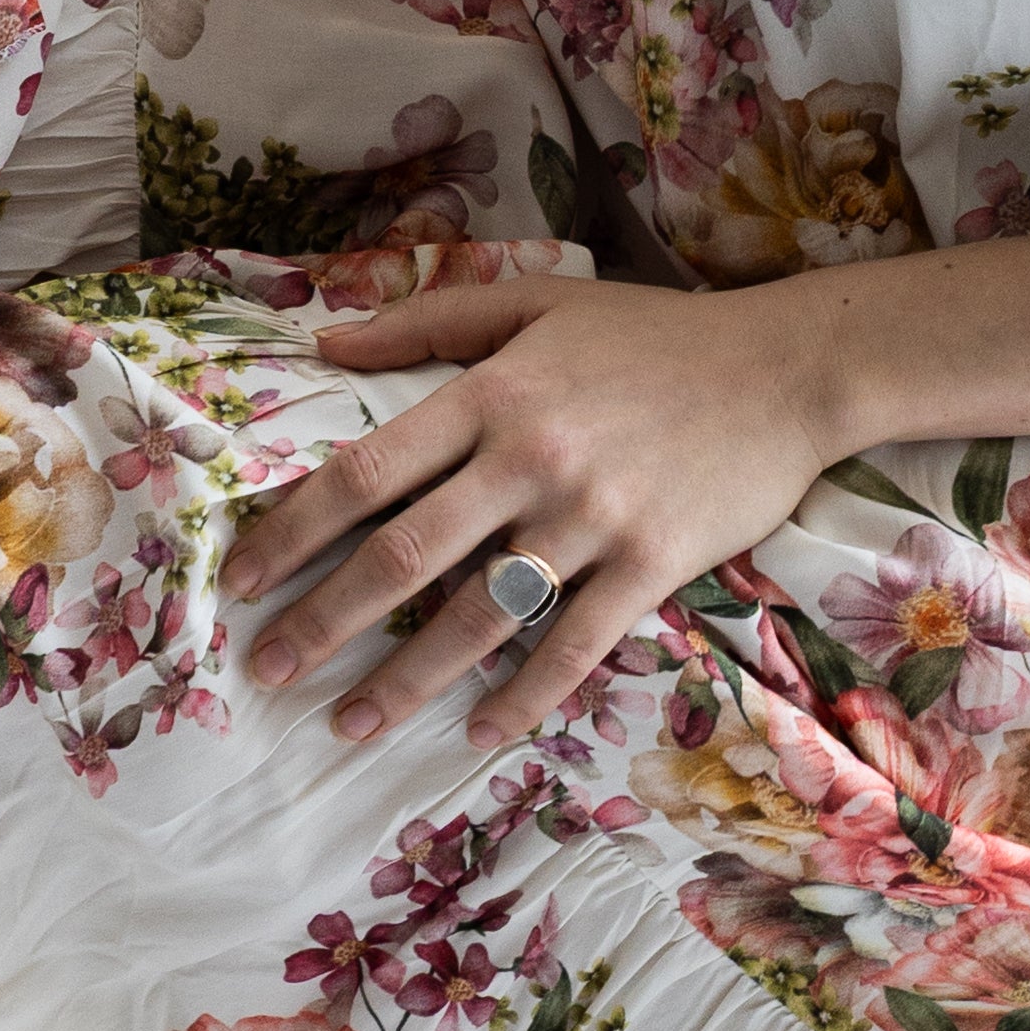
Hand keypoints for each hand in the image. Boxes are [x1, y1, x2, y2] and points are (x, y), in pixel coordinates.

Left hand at [217, 274, 837, 752]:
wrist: (784, 367)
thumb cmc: (651, 334)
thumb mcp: (535, 302)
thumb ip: (427, 321)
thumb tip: (324, 344)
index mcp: (490, 394)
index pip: (365, 471)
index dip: (294, 530)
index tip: (244, 578)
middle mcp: (529, 459)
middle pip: (401, 554)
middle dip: (324, 621)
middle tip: (268, 669)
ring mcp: (591, 518)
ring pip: (477, 616)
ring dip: (404, 679)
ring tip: (348, 722)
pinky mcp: (650, 566)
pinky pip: (571, 646)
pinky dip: (519, 695)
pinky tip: (476, 728)